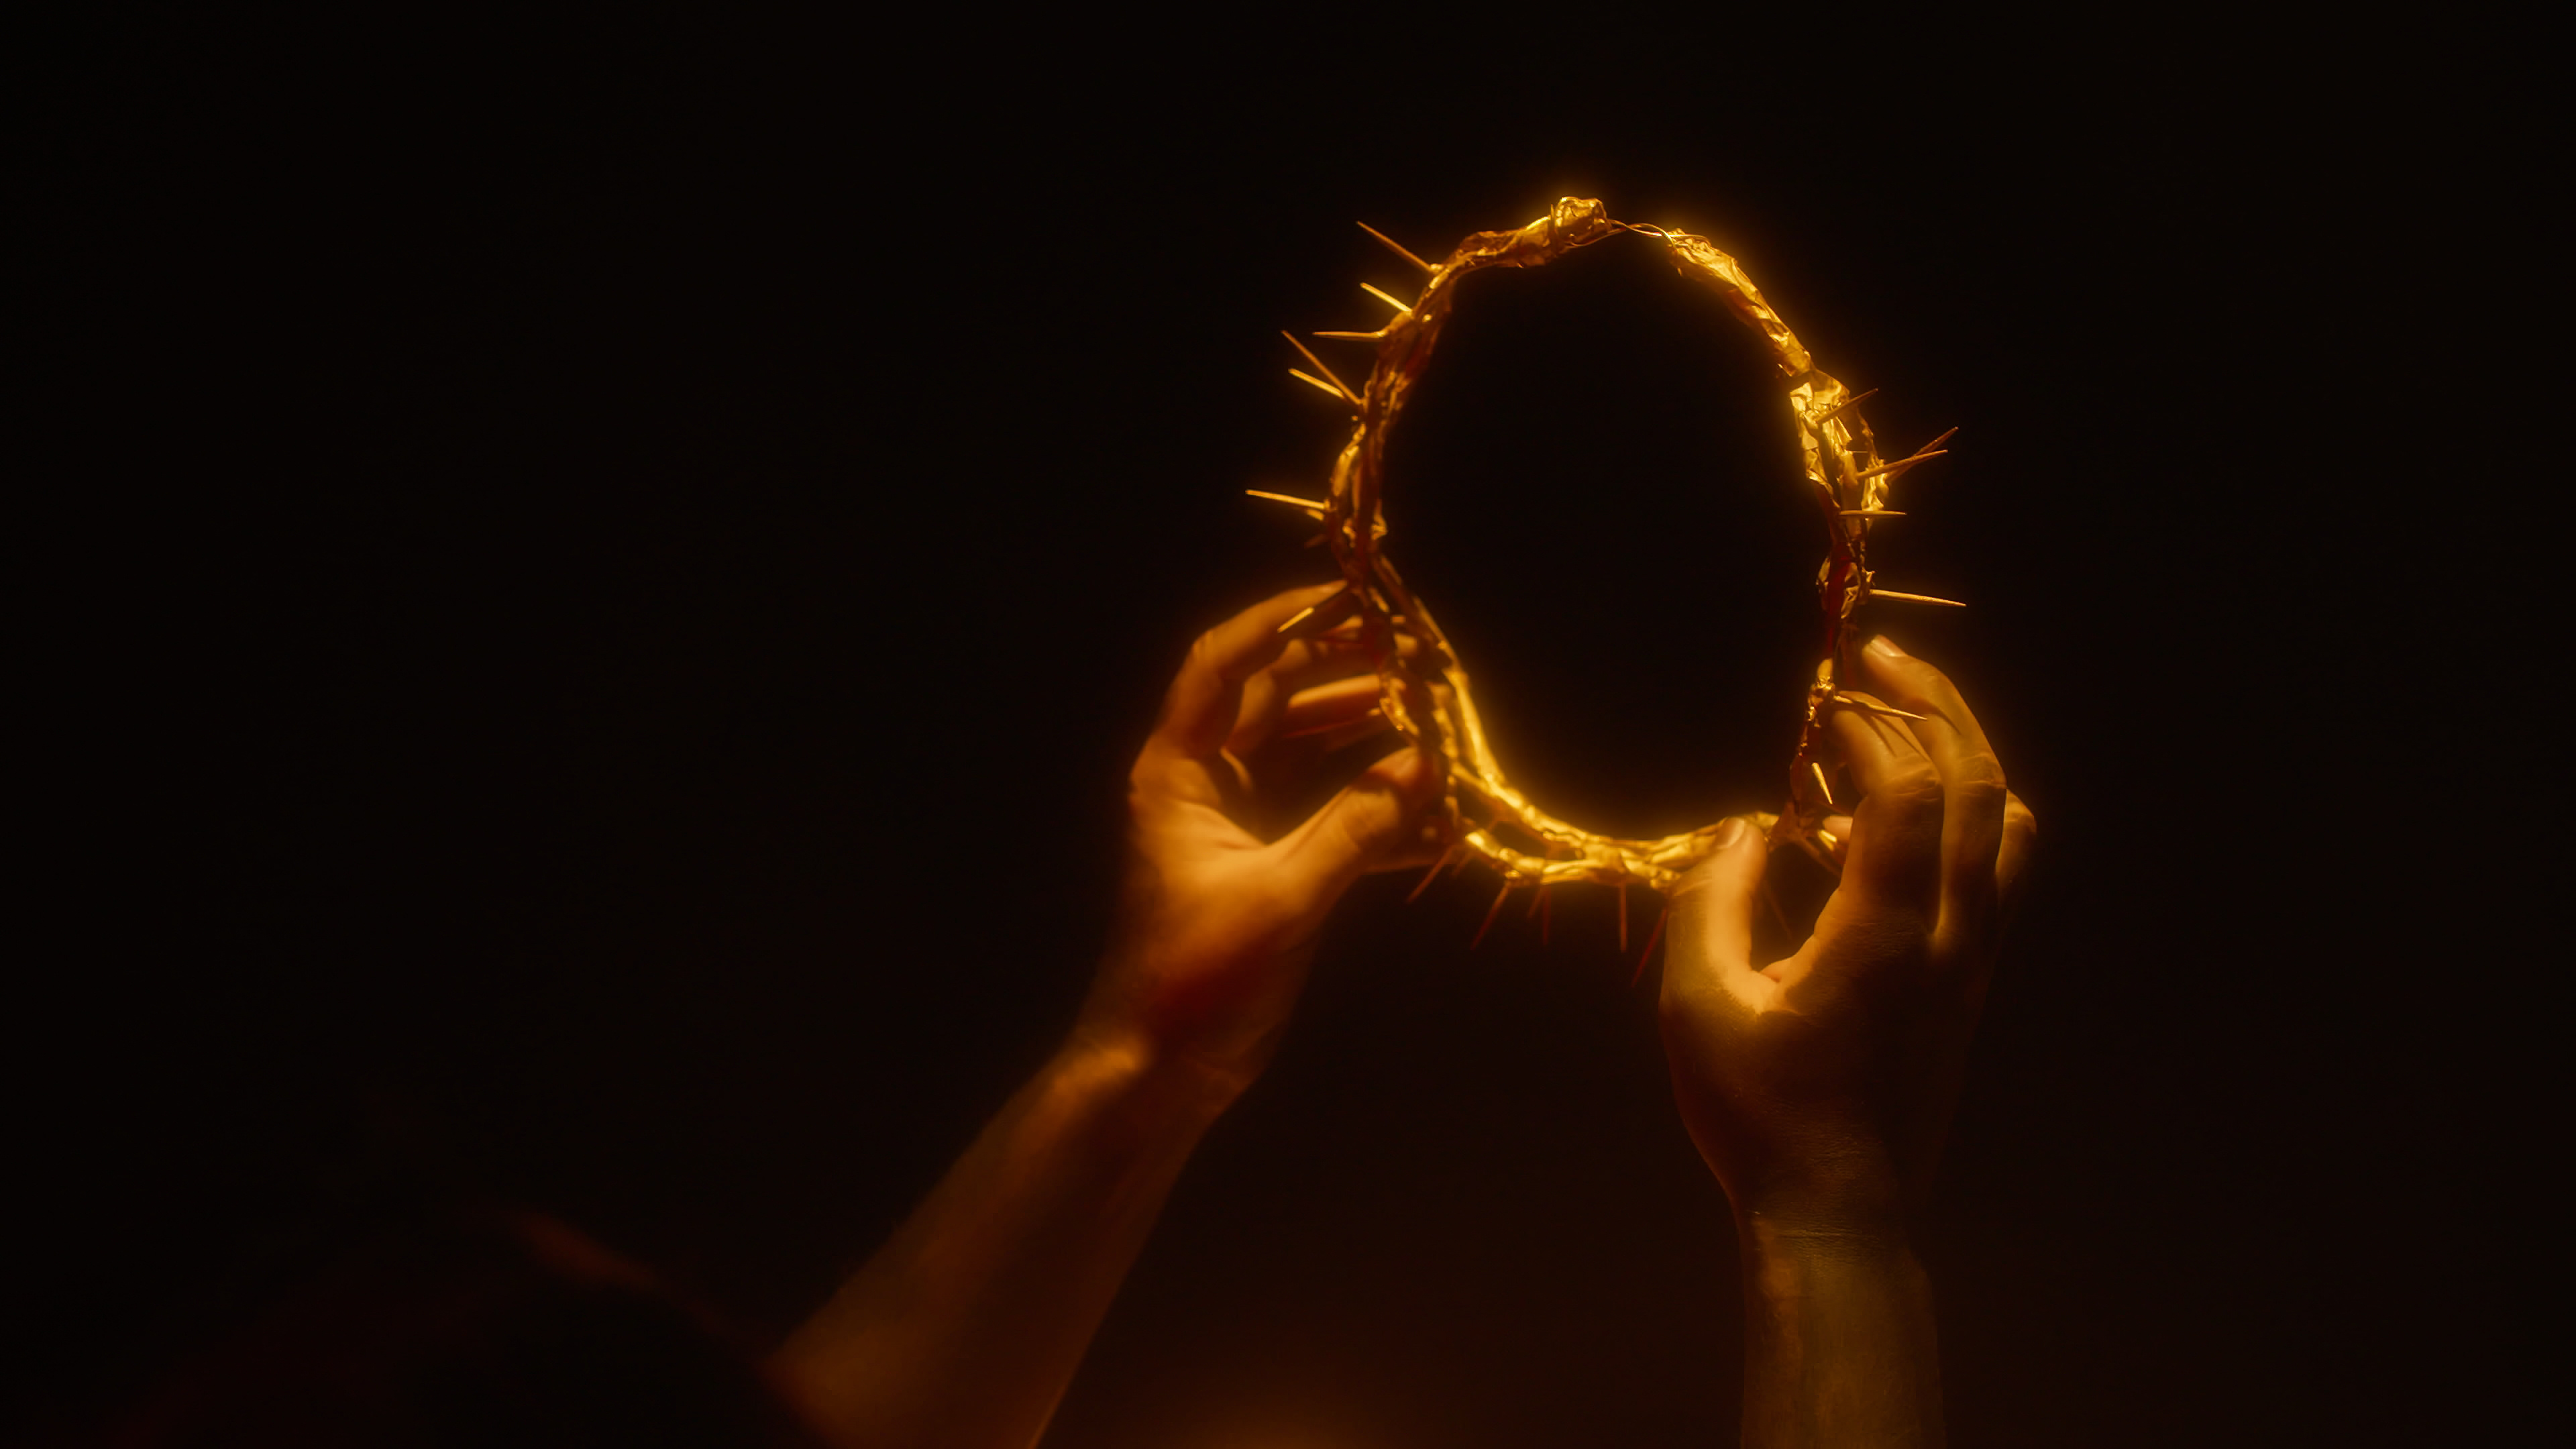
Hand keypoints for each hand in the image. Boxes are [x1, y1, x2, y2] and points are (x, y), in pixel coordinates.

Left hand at [1078, 582, 1444, 1100]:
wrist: (1157, 1070)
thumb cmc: (1192, 977)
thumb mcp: (1282, 898)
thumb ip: (1356, 828)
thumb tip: (1430, 766)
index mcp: (1178, 772)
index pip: (1221, 665)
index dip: (1279, 622)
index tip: (1348, 600)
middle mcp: (1203, 785)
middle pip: (1273, 699)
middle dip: (1341, 670)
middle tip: (1413, 653)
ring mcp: (1236, 826)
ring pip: (1306, 755)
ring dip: (1365, 735)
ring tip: (1432, 718)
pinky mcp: (1267, 869)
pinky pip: (1327, 817)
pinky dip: (1376, 811)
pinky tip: (1435, 814)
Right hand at [1659, 635, 2035, 1228]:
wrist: (1842, 1215)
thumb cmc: (1759, 1117)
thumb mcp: (1696, 1007)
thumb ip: (1710, 901)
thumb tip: (1741, 827)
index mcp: (1885, 938)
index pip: (1907, 792)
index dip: (1868, 728)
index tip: (1820, 699)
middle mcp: (1952, 938)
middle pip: (1983, 787)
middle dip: (1936, 706)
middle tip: (1880, 660)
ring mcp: (1973, 962)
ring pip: (2009, 827)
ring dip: (1960, 759)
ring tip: (1892, 730)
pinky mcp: (1971, 984)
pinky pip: (1991, 872)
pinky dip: (1952, 820)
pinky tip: (1872, 829)